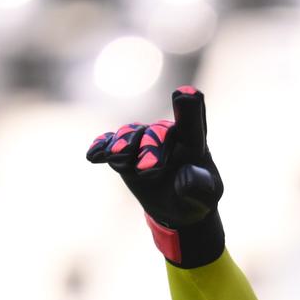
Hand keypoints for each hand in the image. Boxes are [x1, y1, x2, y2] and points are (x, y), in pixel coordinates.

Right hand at [86, 85, 224, 266]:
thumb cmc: (196, 197)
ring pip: (132, 134)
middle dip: (150, 148)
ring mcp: (144, 139)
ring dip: (123, 144)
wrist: (175, 206)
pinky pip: (111, 143)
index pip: (193, 122)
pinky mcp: (125, 149)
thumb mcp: (205, 197)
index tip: (185, 93)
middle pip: (158, 132)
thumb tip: (185, 174)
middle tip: (146, 169)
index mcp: (193, 142)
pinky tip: (93, 155)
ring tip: (115, 158)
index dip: (189, 107)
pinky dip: (102, 147)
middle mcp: (168, 134)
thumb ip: (199, 186)